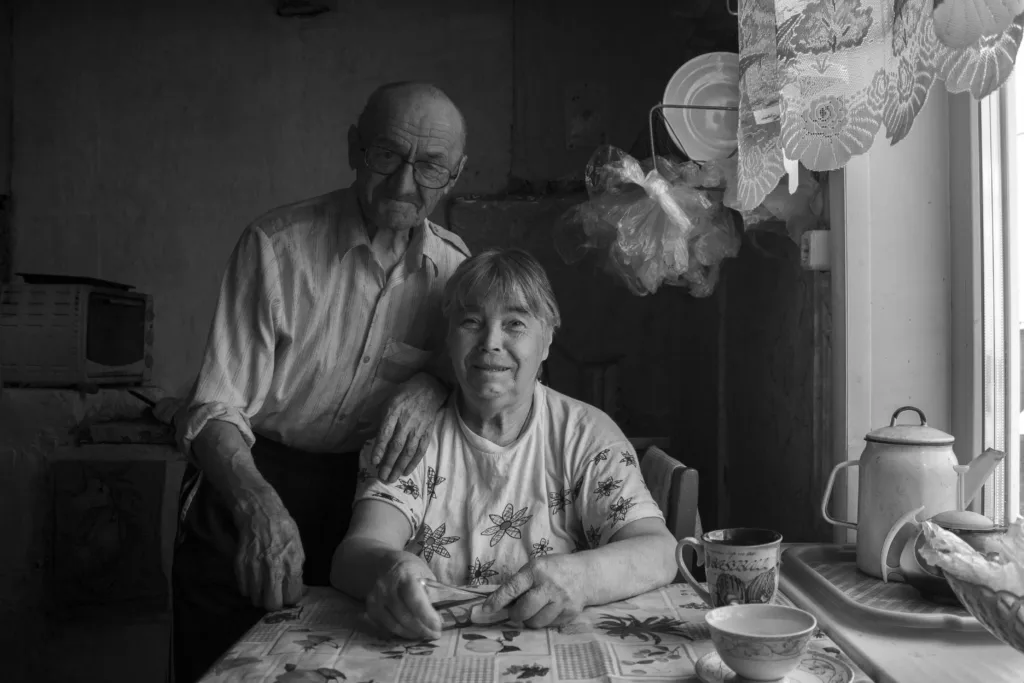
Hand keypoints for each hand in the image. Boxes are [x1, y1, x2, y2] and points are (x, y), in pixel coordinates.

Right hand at [232, 485, 305, 610]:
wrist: (260, 512)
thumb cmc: (282, 528)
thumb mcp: (297, 546)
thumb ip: (297, 568)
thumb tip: (300, 589)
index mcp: (291, 564)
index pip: (292, 596)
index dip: (291, 598)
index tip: (289, 594)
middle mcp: (273, 568)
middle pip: (272, 604)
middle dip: (274, 602)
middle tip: (275, 595)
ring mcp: (254, 568)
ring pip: (256, 599)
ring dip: (260, 595)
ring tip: (264, 585)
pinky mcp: (240, 565)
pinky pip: (244, 588)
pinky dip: (248, 587)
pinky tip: (254, 577)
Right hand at [365, 557, 441, 639]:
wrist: (386, 564)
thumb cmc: (411, 570)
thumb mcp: (425, 574)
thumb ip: (432, 593)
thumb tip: (440, 617)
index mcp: (404, 575)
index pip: (414, 599)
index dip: (426, 616)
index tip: (438, 626)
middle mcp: (386, 587)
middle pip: (404, 615)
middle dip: (422, 629)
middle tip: (435, 635)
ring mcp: (376, 599)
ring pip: (394, 624)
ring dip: (411, 633)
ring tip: (425, 635)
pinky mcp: (371, 608)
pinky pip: (385, 627)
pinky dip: (400, 632)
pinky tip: (411, 632)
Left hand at [372, 373, 446, 482]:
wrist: (429, 389)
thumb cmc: (404, 395)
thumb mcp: (387, 401)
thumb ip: (377, 418)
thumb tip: (363, 431)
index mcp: (394, 411)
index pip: (385, 433)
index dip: (379, 448)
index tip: (374, 462)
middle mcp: (406, 421)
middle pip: (397, 446)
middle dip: (389, 463)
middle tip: (382, 477)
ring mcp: (418, 428)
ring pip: (409, 451)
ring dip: (400, 466)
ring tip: (392, 478)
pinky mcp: (427, 432)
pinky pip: (420, 450)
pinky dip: (414, 462)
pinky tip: (407, 471)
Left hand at [481, 555, 586, 628]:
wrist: (586, 574)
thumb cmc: (554, 570)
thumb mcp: (536, 567)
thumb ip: (520, 582)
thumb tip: (501, 603)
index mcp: (536, 570)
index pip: (513, 588)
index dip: (498, 600)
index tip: (486, 609)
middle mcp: (548, 585)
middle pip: (523, 610)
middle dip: (515, 614)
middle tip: (516, 611)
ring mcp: (561, 601)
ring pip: (535, 622)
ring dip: (529, 620)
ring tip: (534, 610)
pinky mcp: (569, 613)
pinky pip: (548, 626)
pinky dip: (544, 621)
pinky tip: (548, 610)